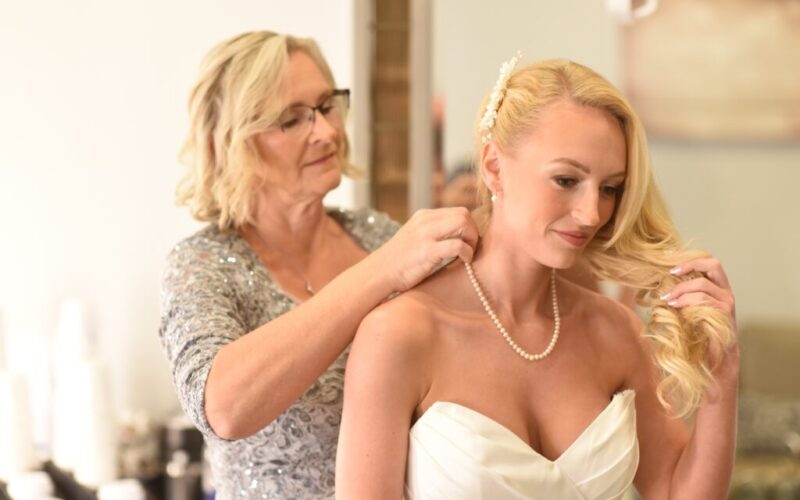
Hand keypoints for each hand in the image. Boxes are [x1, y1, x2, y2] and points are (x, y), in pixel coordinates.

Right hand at [373, 207, 478, 292]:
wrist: (378, 274)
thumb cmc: (399, 262)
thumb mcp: (415, 238)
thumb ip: (433, 233)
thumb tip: (457, 236)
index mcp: (424, 216)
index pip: (458, 211)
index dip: (469, 228)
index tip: (467, 244)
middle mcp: (425, 220)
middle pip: (464, 214)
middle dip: (473, 233)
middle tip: (470, 251)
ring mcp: (425, 234)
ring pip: (463, 223)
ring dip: (472, 241)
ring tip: (466, 257)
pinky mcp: (427, 251)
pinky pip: (458, 245)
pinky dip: (466, 254)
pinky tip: (460, 264)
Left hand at [662, 256, 738, 371]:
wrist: (715, 360)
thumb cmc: (698, 334)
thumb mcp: (687, 310)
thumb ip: (680, 295)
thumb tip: (658, 284)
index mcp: (717, 288)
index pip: (709, 263)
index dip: (690, 259)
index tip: (670, 264)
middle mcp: (725, 292)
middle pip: (713, 264)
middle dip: (690, 264)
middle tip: (670, 272)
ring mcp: (728, 302)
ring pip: (703, 284)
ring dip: (681, 289)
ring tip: (666, 298)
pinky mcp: (725, 313)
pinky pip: (704, 299)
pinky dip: (686, 300)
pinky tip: (675, 305)